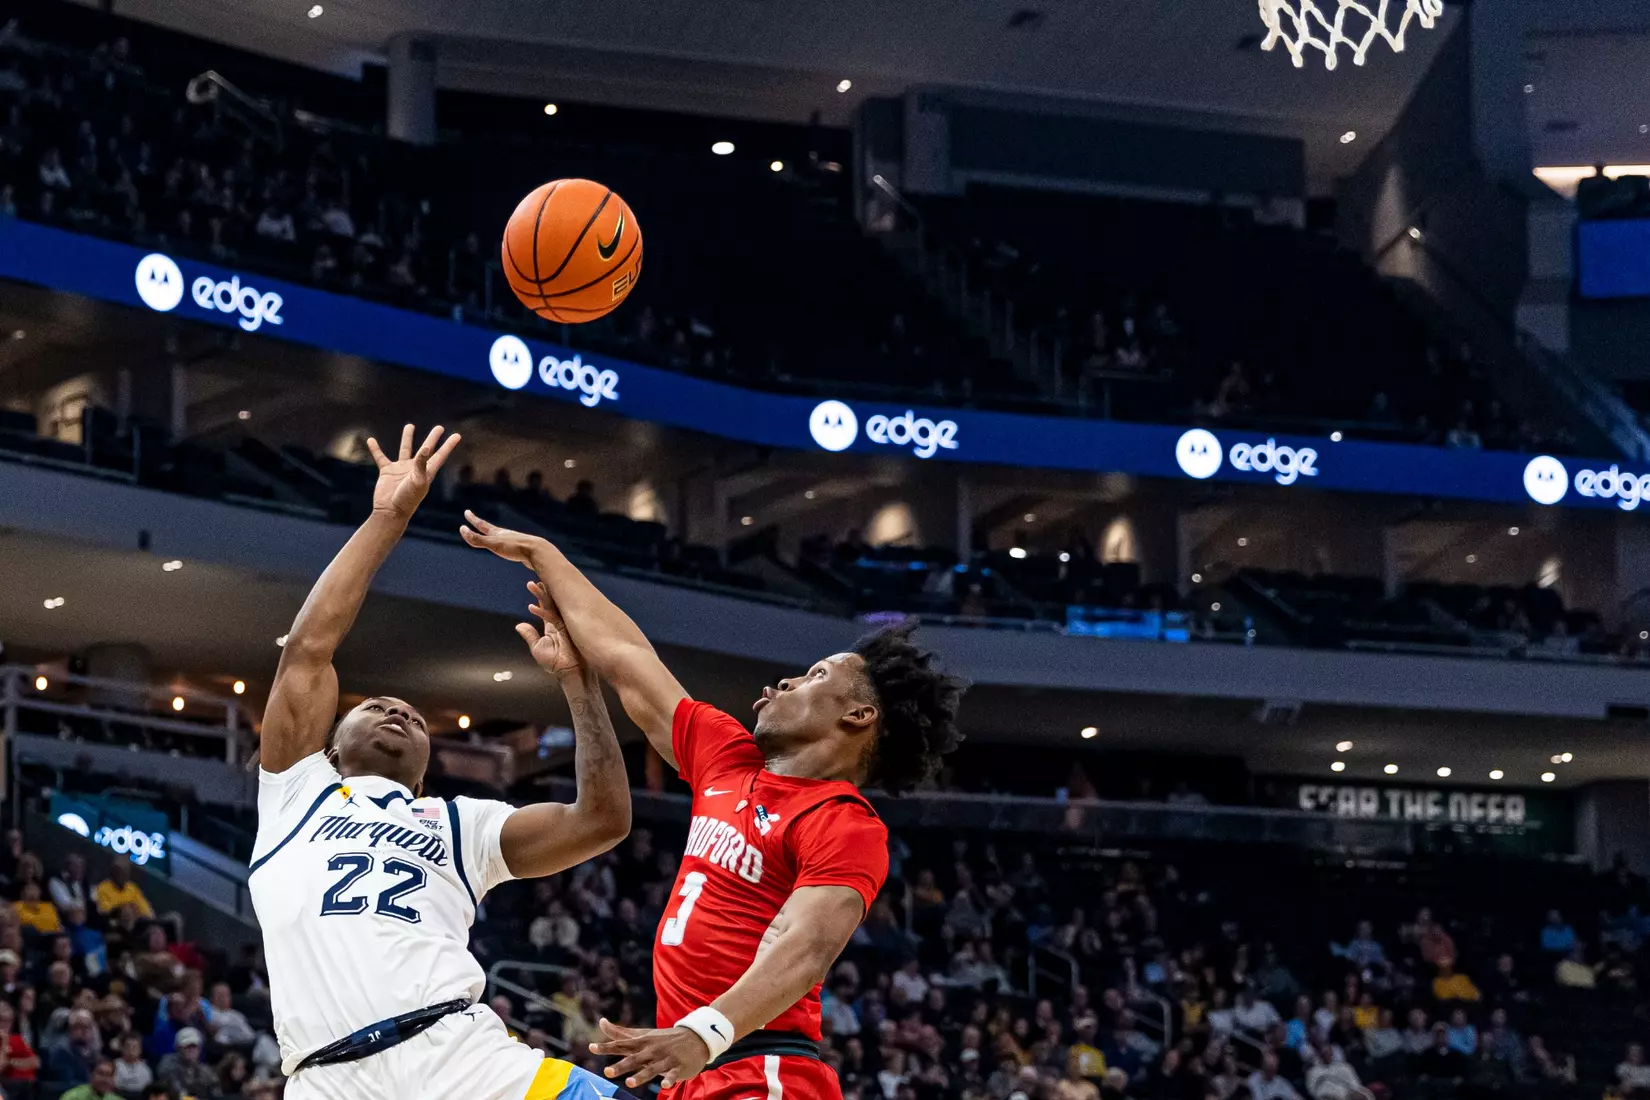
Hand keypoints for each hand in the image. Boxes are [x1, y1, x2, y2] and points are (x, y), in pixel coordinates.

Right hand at [367, 424, 460, 519]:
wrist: (390, 511)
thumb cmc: (407, 499)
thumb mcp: (417, 480)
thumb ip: (421, 463)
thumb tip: (427, 447)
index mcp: (426, 472)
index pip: (440, 455)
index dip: (448, 445)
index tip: (457, 435)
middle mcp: (415, 468)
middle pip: (426, 449)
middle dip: (433, 438)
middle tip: (439, 427)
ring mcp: (401, 469)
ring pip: (405, 449)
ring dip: (407, 438)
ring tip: (410, 425)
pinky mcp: (387, 472)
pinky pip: (381, 457)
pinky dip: (375, 449)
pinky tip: (371, 440)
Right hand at [459, 510, 550, 564]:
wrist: (539, 553)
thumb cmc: (516, 548)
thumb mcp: (494, 544)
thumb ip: (478, 539)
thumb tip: (462, 529)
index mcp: (499, 534)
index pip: (482, 525)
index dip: (473, 519)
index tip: (467, 512)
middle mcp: (506, 535)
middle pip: (491, 529)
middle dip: (481, 526)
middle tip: (475, 520)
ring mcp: (515, 542)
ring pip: (502, 538)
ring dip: (495, 536)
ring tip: (494, 535)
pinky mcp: (522, 552)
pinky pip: (511, 548)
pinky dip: (506, 548)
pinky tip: (511, 551)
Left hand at [517, 581, 582, 675]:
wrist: (571, 674)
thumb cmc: (556, 664)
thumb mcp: (537, 648)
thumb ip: (529, 635)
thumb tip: (519, 625)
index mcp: (554, 626)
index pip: (546, 608)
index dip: (539, 597)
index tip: (533, 585)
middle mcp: (560, 622)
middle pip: (550, 603)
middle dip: (541, 591)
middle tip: (532, 581)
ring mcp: (566, 624)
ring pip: (553, 606)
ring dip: (541, 596)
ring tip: (531, 585)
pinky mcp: (568, 629)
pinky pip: (553, 618)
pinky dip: (542, 612)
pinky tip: (531, 608)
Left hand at [590, 1018, 711, 1088]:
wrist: (694, 1038)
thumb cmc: (662, 1039)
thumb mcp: (642, 1034)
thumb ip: (620, 1033)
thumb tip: (601, 1022)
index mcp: (642, 1043)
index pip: (621, 1044)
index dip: (606, 1046)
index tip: (591, 1047)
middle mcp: (652, 1050)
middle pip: (634, 1059)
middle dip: (621, 1065)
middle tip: (607, 1072)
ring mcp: (665, 1058)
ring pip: (652, 1069)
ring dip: (641, 1075)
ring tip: (629, 1083)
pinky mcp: (678, 1067)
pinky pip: (672, 1074)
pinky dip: (669, 1080)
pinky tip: (665, 1086)